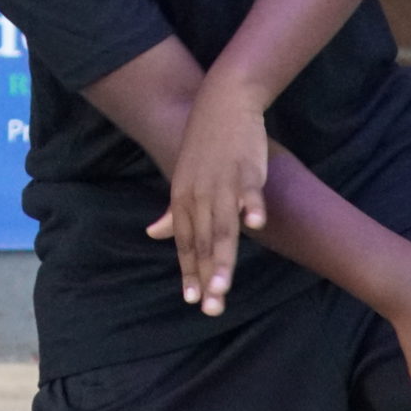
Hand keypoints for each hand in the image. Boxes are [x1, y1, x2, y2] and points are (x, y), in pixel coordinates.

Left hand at [144, 95, 266, 314]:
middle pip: (203, 242)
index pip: (186, 243)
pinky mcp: (246, 167)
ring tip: (223, 286)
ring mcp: (222, 181)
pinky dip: (251, 205)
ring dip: (223, 257)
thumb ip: (174, 211)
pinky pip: (249, 189)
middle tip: (211, 308)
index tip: (193, 300)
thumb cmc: (205, 145)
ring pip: (222, 225)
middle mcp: (199, 194)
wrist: (222, 103)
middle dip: (206, 276)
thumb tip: (154, 234)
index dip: (189, 271)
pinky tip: (257, 224)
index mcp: (184, 199)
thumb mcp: (184, 179)